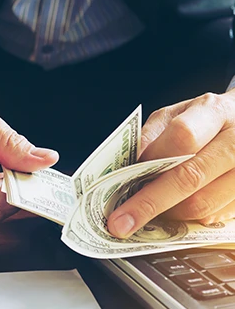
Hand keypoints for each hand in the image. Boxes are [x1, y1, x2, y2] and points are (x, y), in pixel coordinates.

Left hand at [108, 90, 234, 237]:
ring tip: (150, 208)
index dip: (152, 161)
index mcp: (213, 112)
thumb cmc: (201, 120)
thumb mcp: (174, 115)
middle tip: (121, 223)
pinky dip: (187, 217)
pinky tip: (175, 207)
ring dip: (168, 212)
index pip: (183, 137)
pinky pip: (213, 216)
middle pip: (190, 177)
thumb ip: (152, 136)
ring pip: (202, 204)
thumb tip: (130, 166)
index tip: (123, 181)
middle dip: (148, 203)